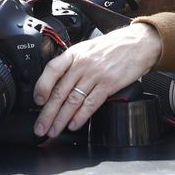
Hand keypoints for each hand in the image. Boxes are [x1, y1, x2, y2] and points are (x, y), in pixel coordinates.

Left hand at [32, 23, 160, 137]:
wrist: (137, 44)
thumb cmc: (111, 47)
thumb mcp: (86, 48)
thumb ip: (71, 64)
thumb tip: (54, 83)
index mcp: (74, 54)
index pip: (52, 69)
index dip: (42, 86)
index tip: (37, 101)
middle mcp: (82, 64)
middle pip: (60, 91)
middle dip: (48, 113)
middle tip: (40, 127)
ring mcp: (95, 75)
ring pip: (73, 101)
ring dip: (61, 119)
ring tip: (53, 130)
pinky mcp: (109, 85)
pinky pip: (91, 104)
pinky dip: (81, 117)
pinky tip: (73, 125)